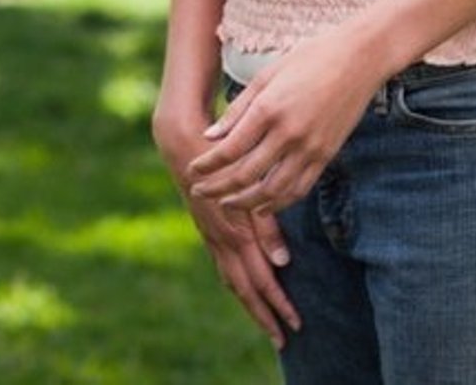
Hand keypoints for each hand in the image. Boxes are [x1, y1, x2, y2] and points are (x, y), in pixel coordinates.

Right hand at [155, 107, 299, 348]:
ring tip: (265, 319)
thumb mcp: (247, 189)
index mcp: (233, 232)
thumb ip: (266, 225)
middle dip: (263, 315)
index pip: (260, 279)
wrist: (180, 138)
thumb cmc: (222, 156)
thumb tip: (281, 262)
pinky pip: (222, 264)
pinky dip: (236, 282)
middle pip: (244, 288)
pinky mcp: (204, 226)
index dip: (278, 304)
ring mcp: (209, 234)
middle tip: (282, 338)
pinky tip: (242, 284)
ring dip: (249, 302)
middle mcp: (219, 239)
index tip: (296, 324)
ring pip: (231, 278)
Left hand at [186, 31, 386, 214]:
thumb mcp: (266, 76)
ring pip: (273, 190)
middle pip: (247, 174)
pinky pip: (299, 188)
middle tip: (199, 192)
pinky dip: (278, 202)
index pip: (230, 149)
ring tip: (225, 204)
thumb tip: (209, 136)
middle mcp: (289, 133)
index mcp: (268, 109)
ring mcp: (310, 148)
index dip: (208, 165)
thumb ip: (237, 109)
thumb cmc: (308, 59)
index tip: (192, 171)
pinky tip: (262, 205)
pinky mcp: (327, 156)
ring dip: (246, 202)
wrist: (359, 59)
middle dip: (219, 187)